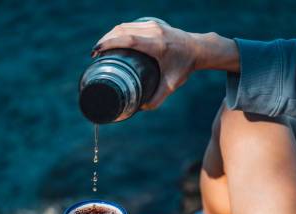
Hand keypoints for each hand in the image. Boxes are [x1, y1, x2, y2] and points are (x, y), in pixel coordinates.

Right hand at [93, 21, 239, 108]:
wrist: (200, 48)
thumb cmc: (185, 67)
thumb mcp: (172, 85)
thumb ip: (157, 99)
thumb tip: (139, 108)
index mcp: (158, 45)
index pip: (128, 39)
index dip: (110, 43)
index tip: (96, 51)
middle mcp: (154, 31)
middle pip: (122, 30)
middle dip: (105, 39)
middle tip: (95, 53)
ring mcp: (153, 24)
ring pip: (125, 25)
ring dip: (111, 35)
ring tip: (101, 48)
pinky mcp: (153, 23)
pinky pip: (131, 25)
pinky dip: (119, 32)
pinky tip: (114, 40)